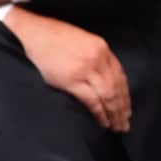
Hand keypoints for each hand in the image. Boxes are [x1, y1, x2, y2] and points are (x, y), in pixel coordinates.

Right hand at [4, 7, 131, 130]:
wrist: (33, 33)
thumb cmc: (54, 37)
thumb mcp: (82, 41)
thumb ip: (95, 58)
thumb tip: (103, 79)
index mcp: (101, 48)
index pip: (120, 75)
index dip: (125, 94)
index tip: (127, 108)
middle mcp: (98, 58)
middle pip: (117, 87)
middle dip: (123, 108)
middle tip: (125, 124)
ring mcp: (86, 69)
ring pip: (108, 95)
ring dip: (114, 114)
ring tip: (116, 127)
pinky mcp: (72, 80)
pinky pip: (92, 100)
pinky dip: (99, 113)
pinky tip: (102, 122)